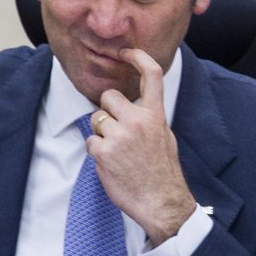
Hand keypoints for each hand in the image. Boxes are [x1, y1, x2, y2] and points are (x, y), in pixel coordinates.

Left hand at [85, 48, 195, 244]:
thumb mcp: (165, 137)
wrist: (162, 203)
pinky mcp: (104, 152)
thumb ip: (149, 118)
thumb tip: (134, 106)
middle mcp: (138, 121)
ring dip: (101, 133)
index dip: (137, 57)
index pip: (151, 75)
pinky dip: (97, 151)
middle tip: (117, 131)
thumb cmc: (163, 172)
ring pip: (96, 119)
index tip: (126, 51)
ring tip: (117, 151)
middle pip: (109, 97)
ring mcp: (120, 136)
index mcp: (156, 115)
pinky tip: (111, 163)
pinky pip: (90, 141)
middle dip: (107, 111)